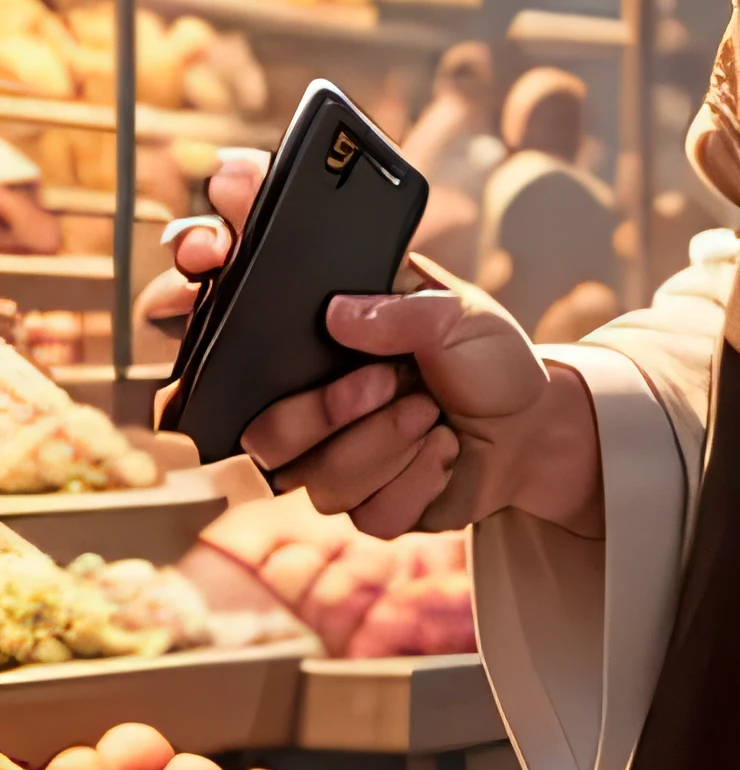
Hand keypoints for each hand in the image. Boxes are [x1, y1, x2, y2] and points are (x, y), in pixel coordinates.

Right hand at [141, 147, 605, 538]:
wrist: (530, 429)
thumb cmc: (482, 358)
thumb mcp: (458, 312)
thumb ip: (404, 308)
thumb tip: (341, 314)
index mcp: (302, 333)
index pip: (204, 312)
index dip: (179, 292)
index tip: (208, 258)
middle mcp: (295, 397)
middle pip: (252, 427)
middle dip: (322, 409)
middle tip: (387, 379)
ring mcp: (321, 455)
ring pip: (307, 474)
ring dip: (384, 441)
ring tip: (430, 411)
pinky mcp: (356, 503)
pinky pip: (361, 510)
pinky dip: (415, 478)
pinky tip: (441, 451)